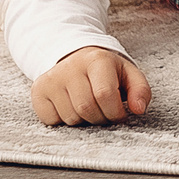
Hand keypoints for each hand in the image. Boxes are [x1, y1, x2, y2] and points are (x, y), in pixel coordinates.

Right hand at [31, 46, 150, 126]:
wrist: (77, 57)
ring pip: (70, 118)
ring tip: (88, 107)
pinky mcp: (38, 90)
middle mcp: (71, 66)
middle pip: (86, 109)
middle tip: (104, 113)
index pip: (104, 95)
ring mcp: (52, 78)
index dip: (115, 113)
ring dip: (83, 121)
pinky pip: (51, 120)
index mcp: (97, 60)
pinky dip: (64, 121)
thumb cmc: (106, 71)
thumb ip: (140, 90)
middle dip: (100, 119)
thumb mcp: (128, 74)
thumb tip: (139, 109)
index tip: (119, 115)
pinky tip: (70, 106)